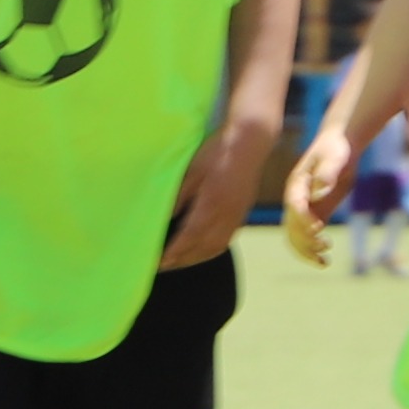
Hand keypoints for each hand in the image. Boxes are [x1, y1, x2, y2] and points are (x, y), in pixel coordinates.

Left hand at [160, 112, 275, 272]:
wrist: (250, 142)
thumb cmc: (217, 152)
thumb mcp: (192, 171)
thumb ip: (180, 196)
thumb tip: (166, 218)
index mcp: (212, 203)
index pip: (190, 236)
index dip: (174, 251)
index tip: (158, 262)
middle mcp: (226, 215)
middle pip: (202, 247)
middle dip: (182, 259)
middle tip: (162, 266)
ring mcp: (236, 216)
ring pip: (216, 247)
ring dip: (196, 258)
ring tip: (178, 262)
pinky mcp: (242, 214)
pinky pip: (226, 241)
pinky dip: (210, 251)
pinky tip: (200, 251)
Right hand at [277, 101, 363, 264]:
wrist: (340, 145)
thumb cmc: (336, 148)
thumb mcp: (334, 157)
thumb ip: (327, 173)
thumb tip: (320, 191)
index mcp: (297, 184)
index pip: (294, 206)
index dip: (303, 219)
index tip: (317, 229)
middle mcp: (296, 199)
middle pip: (291, 226)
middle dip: (305, 239)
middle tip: (325, 245)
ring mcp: (305, 208)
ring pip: (296, 237)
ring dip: (306, 251)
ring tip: (324, 261)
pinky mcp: (316, 213)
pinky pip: (308, 237)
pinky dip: (313, 250)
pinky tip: (325, 261)